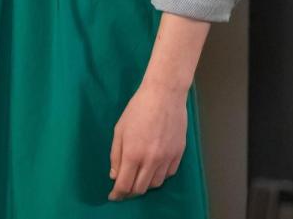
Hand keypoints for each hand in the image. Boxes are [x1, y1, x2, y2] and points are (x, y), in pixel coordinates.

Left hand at [108, 82, 186, 200]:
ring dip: (145, 184)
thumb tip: (114, 175)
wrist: (164, 96)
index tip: (113, 196)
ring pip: (156, 184)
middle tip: (124, 188)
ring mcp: (167, 158)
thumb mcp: (119, 130)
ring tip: (138, 177)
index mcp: (133, 154)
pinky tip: (153, 168)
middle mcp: (151, 160)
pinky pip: (169, 174)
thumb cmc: (137, 110)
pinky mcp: (179, 154)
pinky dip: (159, 176)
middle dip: (130, 192)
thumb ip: (116, 155)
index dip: (118, 194)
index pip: (125, 184)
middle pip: (140, 188)